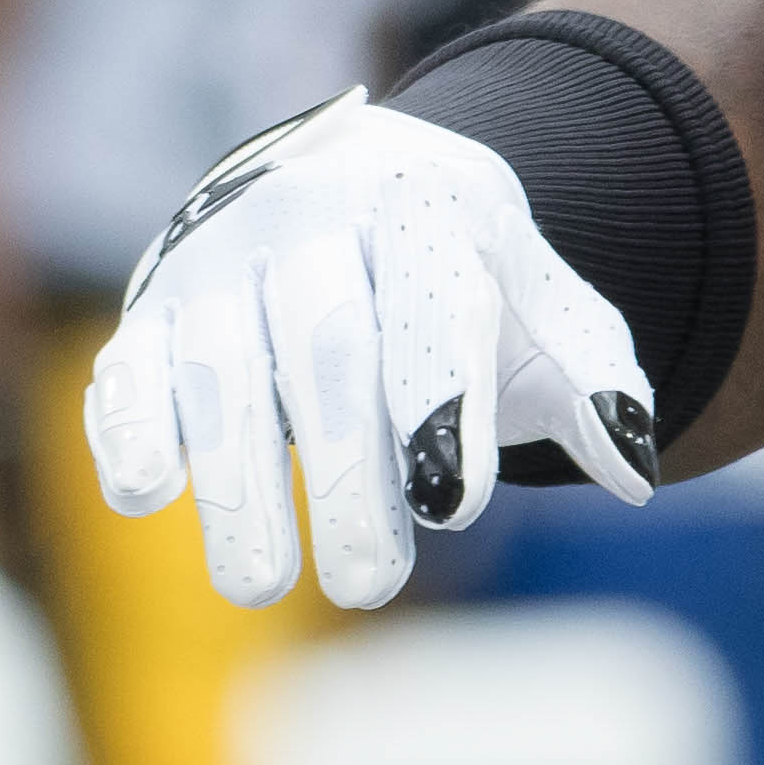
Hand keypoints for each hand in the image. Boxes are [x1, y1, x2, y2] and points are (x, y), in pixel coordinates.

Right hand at [84, 91, 658, 611]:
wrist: (355, 175)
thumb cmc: (457, 268)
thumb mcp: (536, 300)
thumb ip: (590, 377)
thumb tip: (635, 468)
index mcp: (425, 202)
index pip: (433, 299)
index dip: (441, 401)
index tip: (456, 506)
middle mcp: (312, 214)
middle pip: (328, 347)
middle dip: (347, 471)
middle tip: (372, 585)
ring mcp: (218, 259)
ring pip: (223, 370)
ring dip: (238, 483)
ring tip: (263, 588)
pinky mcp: (147, 308)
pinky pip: (128, 366)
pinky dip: (128, 426)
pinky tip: (148, 493)